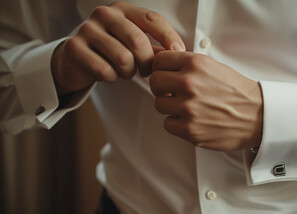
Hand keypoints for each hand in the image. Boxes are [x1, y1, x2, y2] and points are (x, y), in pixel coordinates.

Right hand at [51, 1, 184, 94]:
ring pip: (122, 58)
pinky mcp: (74, 48)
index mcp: (123, 9)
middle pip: (138, 41)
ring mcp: (87, 29)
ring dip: (128, 72)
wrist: (75, 59)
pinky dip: (112, 78)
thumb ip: (155, 47)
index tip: (178, 53)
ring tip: (125, 71)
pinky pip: (105, 70)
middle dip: (147, 62)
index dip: (169, 37)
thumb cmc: (111, 50)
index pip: (153, 19)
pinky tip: (110, 74)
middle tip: (147, 71)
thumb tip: (179, 55)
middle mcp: (104, 14)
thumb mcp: (133, 44)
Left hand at [150, 51, 262, 150]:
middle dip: (161, 87)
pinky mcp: (190, 129)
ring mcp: (188, 108)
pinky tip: (191, 120)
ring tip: (186, 107)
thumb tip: (164, 66)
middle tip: (171, 92)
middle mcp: (190, 84)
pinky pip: (167, 124)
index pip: (159, 60)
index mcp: (196, 64)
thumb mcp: (215, 67)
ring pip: (159, 104)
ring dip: (169, 106)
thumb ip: (189, 65)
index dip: (161, 68)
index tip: (165, 74)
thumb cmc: (239, 93)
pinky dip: (176, 123)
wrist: (258, 117)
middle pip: (154, 82)